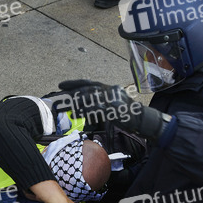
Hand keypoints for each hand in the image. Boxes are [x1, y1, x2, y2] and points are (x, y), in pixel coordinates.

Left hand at [57, 80, 171, 141]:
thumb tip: (78, 108)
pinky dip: (86, 111)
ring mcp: (113, 99)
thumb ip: (96, 104)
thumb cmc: (125, 114)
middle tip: (60, 98)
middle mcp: (110, 90)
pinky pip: (97, 108)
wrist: (142, 119)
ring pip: (91, 97)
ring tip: (68, 109)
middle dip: (72, 94)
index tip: (61, 85)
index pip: (89, 83)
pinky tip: (78, 114)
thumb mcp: (110, 104)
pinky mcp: (114, 109)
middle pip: (87, 90)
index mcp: (109, 88)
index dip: (74, 83)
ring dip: (77, 103)